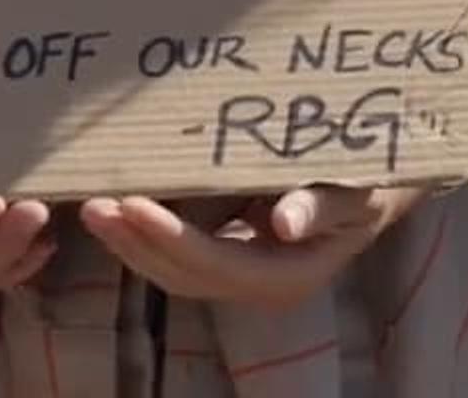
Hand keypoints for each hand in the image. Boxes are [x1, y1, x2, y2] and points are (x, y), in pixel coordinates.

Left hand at [76, 186, 421, 310]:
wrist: (376, 187)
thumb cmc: (369, 181)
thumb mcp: (358, 190)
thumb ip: (322, 207)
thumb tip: (284, 224)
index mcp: (290, 275)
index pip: (218, 264)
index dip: (171, 239)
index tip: (133, 205)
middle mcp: (259, 284)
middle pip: (185, 276)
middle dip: (136, 244)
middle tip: (93, 205)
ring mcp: (240, 273)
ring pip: (173, 271)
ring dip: (129, 243)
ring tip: (92, 206)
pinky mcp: (226, 254)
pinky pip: (176, 253)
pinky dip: (143, 233)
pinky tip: (114, 205)